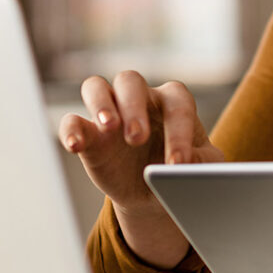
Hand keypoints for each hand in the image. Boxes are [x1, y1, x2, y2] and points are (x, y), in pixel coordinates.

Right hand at [59, 71, 222, 209]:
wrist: (154, 192)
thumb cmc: (180, 169)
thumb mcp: (201, 167)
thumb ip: (202, 163)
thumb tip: (186, 164)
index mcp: (173, 102)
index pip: (176, 104)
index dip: (178, 132)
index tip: (177, 164)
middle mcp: (139, 99)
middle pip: (130, 81)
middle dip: (133, 107)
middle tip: (137, 137)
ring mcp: (110, 112)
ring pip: (96, 87)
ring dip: (100, 104)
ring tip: (108, 128)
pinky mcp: (89, 133)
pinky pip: (72, 121)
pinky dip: (71, 130)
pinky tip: (75, 146)